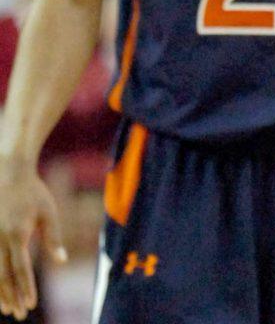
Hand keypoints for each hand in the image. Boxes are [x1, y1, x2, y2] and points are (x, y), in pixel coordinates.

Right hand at [0, 158, 65, 319]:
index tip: (30, 305)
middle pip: (4, 276)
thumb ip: (54, 238)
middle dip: (11, 297)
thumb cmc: (33, 192)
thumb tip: (61, 263)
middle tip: (18, 314)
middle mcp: (0, 238)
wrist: (9, 171)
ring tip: (6, 308)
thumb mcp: (48, 212)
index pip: (21, 269)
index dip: (25, 289)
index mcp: (17, 234)